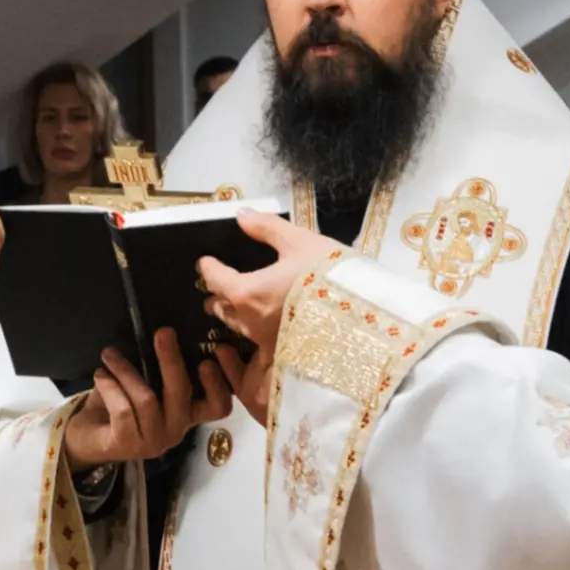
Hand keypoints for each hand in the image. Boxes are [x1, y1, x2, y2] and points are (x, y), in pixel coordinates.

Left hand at [65, 327, 234, 466]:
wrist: (84, 437)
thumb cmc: (117, 405)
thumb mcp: (142, 383)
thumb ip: (154, 368)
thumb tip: (161, 333)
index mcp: (186, 414)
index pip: (218, 406)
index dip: (219, 383)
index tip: (211, 355)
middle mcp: (176, 430)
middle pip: (182, 393)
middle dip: (172, 359)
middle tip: (163, 332)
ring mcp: (154, 441)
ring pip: (147, 399)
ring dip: (126, 371)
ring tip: (109, 355)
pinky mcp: (128, 446)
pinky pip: (123, 409)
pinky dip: (110, 387)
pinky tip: (100, 375)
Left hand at [194, 214, 344, 423]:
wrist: (364, 317)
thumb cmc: (328, 277)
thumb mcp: (300, 242)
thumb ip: (267, 228)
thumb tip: (243, 215)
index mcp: (246, 292)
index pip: (215, 279)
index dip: (208, 268)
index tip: (205, 262)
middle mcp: (250, 321)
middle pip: (221, 308)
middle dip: (215, 297)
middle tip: (215, 288)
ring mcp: (267, 342)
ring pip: (237, 328)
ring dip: (231, 315)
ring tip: (235, 306)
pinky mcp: (285, 354)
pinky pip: (259, 344)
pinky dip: (253, 332)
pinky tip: (262, 327)